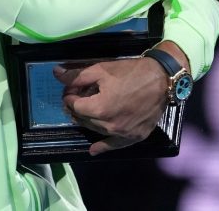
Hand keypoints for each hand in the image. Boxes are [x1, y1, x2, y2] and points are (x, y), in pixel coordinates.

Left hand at [54, 57, 168, 155]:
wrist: (162, 78)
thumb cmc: (131, 72)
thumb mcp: (102, 69)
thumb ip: (77, 75)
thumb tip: (55, 74)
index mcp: (99, 108)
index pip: (74, 105)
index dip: (70, 95)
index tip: (73, 88)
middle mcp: (108, 125)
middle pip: (84, 118)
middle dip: (79, 106)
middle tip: (81, 95)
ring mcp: (122, 133)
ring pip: (96, 129)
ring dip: (89, 119)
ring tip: (90, 108)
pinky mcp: (134, 136)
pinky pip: (114, 145)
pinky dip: (103, 146)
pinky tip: (93, 150)